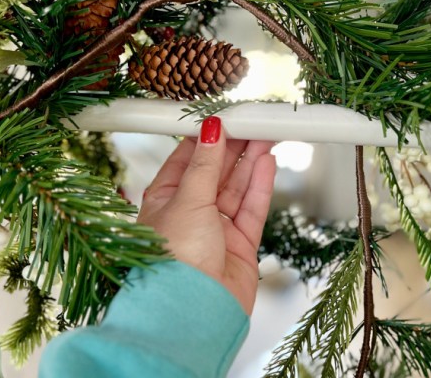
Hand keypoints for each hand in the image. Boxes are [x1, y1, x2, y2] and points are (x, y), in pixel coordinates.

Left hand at [138, 116, 276, 314]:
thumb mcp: (187, 201)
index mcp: (163, 201)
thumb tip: (211, 129)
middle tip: (254, 121)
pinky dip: (260, 185)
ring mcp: (214, 231)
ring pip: (237, 188)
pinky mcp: (239, 248)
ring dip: (251, 161)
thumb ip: (205, 165)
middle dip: (234, 146)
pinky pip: (251, 209)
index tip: (225, 116)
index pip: (187, 159)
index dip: (207, 137)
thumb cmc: (172, 262)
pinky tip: (267, 163)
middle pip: (215, 172)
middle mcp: (188, 215)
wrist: (190, 314)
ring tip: (267, 135)